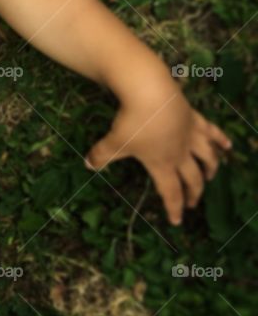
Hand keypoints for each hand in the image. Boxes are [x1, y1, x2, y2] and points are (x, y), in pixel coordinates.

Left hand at [83, 79, 232, 225]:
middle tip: (193, 203)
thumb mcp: (114, 141)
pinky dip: (221, 139)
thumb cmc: (132, 122)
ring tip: (210, 176)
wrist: (150, 93)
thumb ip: (101, 155)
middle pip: (192, 178)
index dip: (174, 208)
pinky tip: (228, 146)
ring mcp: (189, 135)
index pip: (170, 192)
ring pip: (206, 157)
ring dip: (210, 169)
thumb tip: (87, 165)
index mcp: (162, 163)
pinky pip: (211, 131)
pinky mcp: (193, 117)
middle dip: (193, 193)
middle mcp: (180, 153)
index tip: (177, 221)